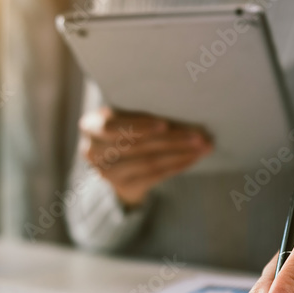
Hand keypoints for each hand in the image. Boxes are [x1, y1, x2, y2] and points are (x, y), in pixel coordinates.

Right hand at [79, 107, 212, 207]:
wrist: (117, 163)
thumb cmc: (126, 127)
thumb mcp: (125, 115)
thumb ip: (141, 111)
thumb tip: (181, 105)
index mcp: (90, 126)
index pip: (112, 126)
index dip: (139, 126)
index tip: (165, 124)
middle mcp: (93, 151)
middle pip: (136, 145)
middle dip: (171, 139)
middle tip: (199, 136)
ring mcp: (107, 173)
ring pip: (149, 162)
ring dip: (180, 154)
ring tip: (203, 147)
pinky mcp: (124, 187)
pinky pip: (155, 176)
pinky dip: (177, 166)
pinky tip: (193, 158)